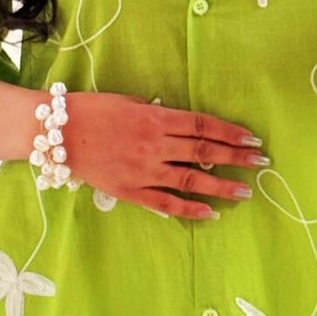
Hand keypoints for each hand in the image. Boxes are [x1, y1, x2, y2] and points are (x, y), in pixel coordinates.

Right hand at [63, 91, 269, 221]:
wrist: (56, 133)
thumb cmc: (91, 110)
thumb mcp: (129, 101)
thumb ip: (157, 114)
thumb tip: (183, 125)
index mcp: (155, 117)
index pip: (203, 126)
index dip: (230, 132)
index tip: (251, 138)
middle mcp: (154, 144)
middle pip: (204, 152)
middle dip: (236, 157)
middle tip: (260, 162)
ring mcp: (143, 170)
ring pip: (191, 181)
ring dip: (221, 187)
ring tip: (245, 191)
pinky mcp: (130, 191)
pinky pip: (165, 203)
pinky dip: (189, 210)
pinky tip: (210, 214)